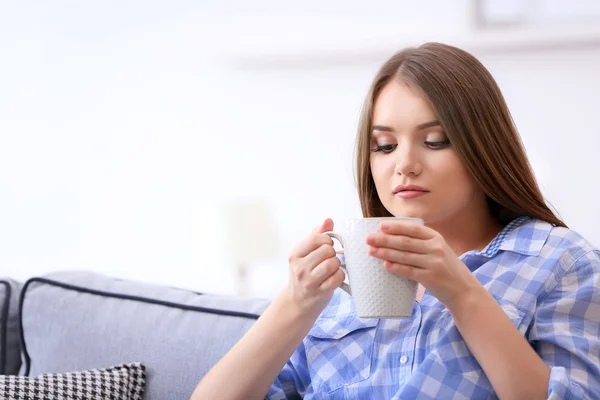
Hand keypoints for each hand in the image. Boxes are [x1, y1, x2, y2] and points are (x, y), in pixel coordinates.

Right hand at [286, 218, 345, 314]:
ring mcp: (309, 281)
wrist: (297, 302)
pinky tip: (334, 277)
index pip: (317, 238)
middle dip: (333, 253)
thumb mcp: (304, 254)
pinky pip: (338, 277)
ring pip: (333, 263)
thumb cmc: (304, 274)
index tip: (326, 246)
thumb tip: (328, 220)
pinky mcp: (320, 292)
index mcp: (295, 254)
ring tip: (332, 268)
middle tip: (329, 259)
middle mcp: (300, 267)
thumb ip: (316, 235)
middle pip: (327, 250)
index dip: (327, 240)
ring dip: (337, 264)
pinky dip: (340, 276)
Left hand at [365, 220, 481, 308]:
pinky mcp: (430, 277)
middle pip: (405, 242)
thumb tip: (392, 238)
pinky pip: (409, 271)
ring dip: (385, 253)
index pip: (413, 229)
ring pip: (404, 256)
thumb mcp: (438, 249)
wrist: (463, 289)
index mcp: (436, 237)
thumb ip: (421, 242)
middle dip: (384, 239)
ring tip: (371, 251)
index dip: (396, 227)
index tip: (380, 226)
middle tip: (368, 239)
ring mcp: (433, 263)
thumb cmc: (445, 268)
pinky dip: (396, 267)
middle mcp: (435, 248)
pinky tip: (385, 265)